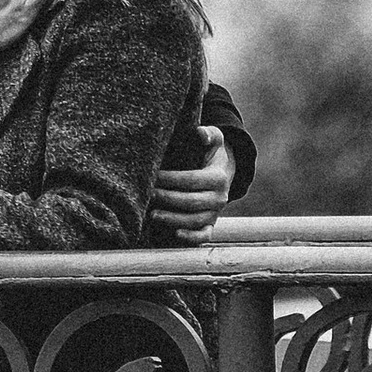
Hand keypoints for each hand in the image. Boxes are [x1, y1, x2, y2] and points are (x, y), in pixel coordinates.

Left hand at [145, 128, 232, 245]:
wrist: (223, 171)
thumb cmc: (211, 153)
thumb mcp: (214, 139)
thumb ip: (208, 134)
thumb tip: (199, 133)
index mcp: (219, 177)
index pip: (192, 180)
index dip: (171, 179)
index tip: (154, 176)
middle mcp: (220, 198)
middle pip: (191, 202)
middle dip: (167, 199)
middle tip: (148, 195)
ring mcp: (216, 213)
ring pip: (195, 221)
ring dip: (173, 219)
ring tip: (152, 215)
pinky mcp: (211, 224)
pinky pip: (204, 236)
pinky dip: (191, 238)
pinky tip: (175, 234)